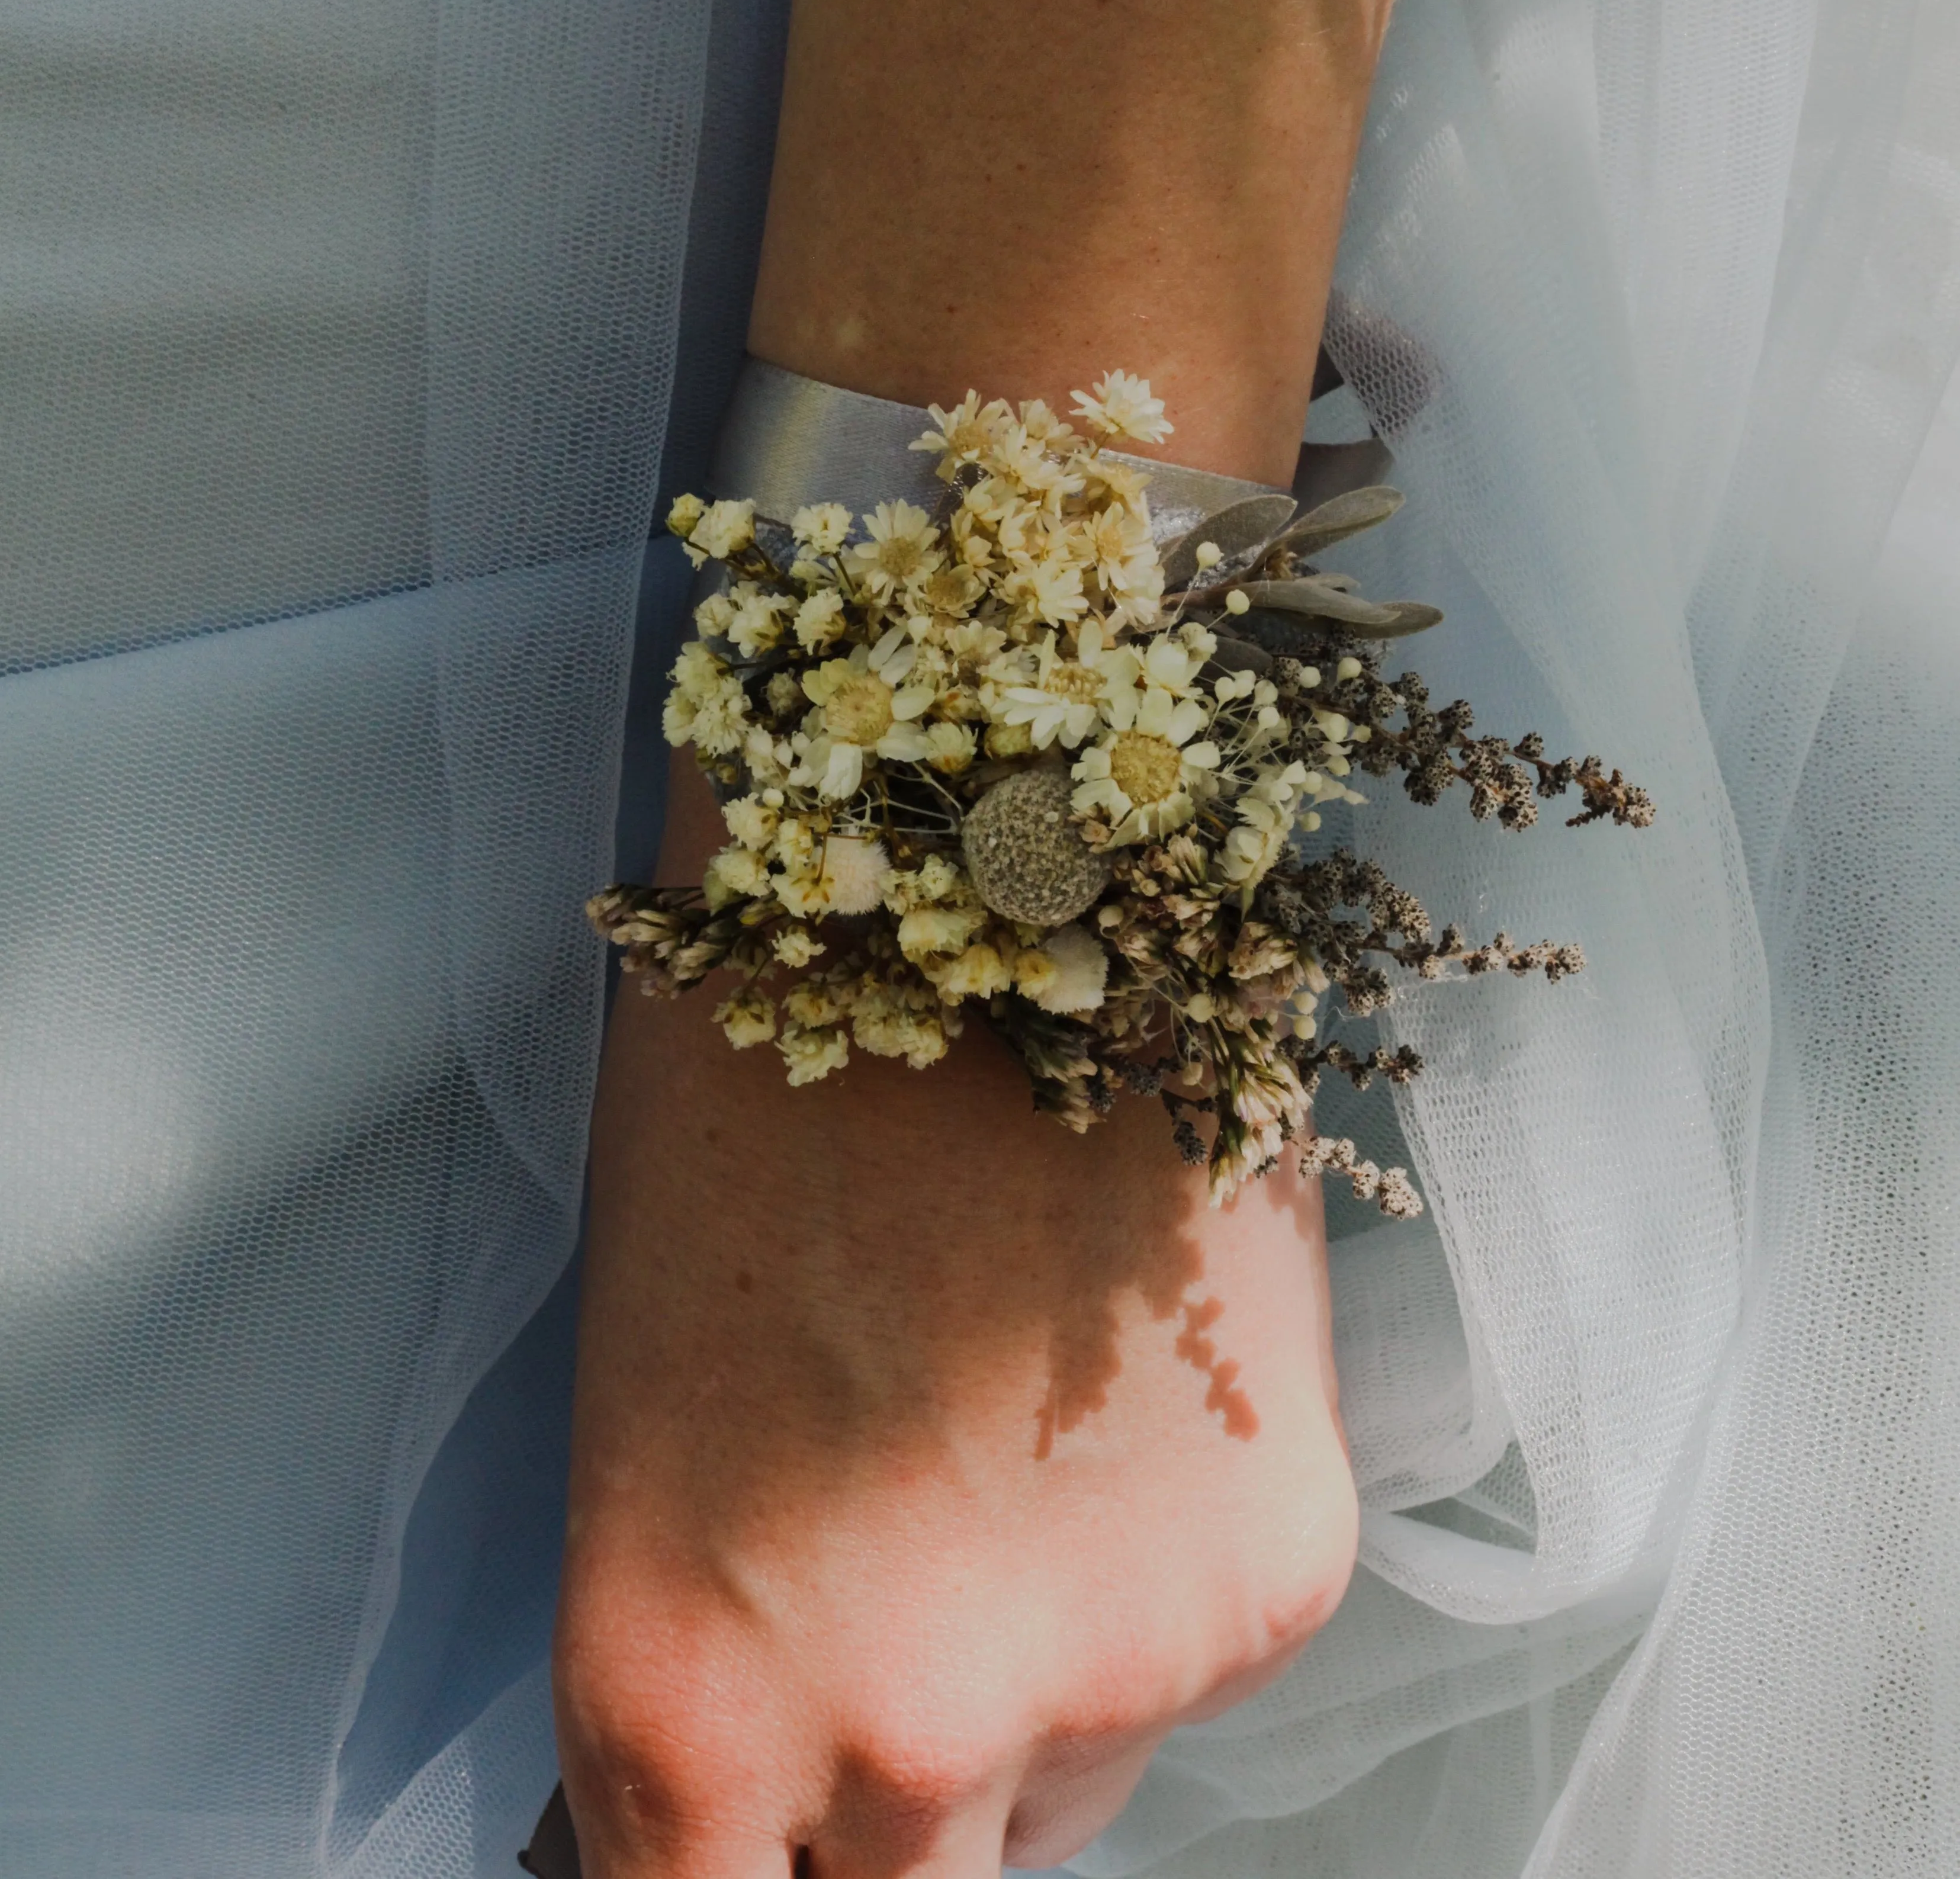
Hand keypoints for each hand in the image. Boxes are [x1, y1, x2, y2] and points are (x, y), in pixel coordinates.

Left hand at [555, 781, 1356, 1873]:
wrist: (965, 884)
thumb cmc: (758, 1114)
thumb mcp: (658, 1438)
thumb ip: (741, 1668)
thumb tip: (815, 1780)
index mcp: (680, 1698)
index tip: (789, 1836)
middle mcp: (902, 1731)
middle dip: (905, 1805)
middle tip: (907, 1618)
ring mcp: (1115, 1667)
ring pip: (1077, 1789)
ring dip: (1045, 1686)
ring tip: (1012, 1460)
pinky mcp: (1276, 1573)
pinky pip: (1201, 1662)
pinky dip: (1156, 1575)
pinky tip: (1113, 1394)